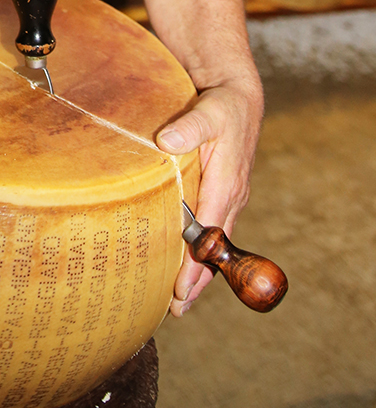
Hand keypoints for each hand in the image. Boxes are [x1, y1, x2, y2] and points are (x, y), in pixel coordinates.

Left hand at [156, 75, 263, 316]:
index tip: (181, 290)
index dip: (195, 264)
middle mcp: (230, 197)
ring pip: (216, 244)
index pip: (209, 234)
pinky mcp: (223, 194)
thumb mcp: (207, 112)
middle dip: (198, 280)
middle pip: (215, 249)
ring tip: (181, 299)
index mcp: (226, 184)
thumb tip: (167, 140)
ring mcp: (229, 198)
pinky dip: (204, 252)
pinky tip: (189, 263)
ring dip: (201, 271)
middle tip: (176, 310)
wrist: (239, 98)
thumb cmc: (223, 106)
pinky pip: (214, 230)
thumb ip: (188, 127)